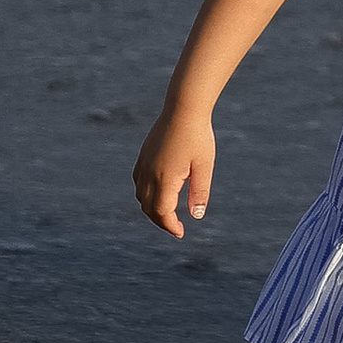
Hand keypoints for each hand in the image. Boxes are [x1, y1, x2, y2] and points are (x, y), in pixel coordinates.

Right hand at [135, 102, 214, 237]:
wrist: (183, 109)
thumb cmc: (198, 137)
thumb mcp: (204, 166)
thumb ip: (199, 192)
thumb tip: (197, 216)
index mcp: (165, 178)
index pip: (162, 212)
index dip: (170, 226)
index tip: (181, 233)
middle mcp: (149, 174)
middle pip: (149, 208)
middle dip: (161, 221)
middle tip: (175, 228)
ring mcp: (143, 164)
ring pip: (141, 197)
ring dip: (152, 209)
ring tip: (168, 214)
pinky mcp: (142, 156)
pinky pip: (138, 182)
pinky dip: (145, 194)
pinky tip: (158, 194)